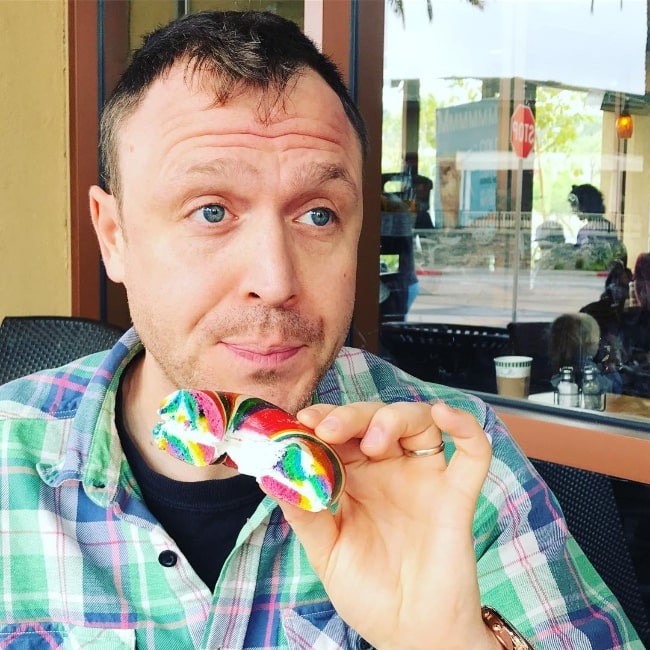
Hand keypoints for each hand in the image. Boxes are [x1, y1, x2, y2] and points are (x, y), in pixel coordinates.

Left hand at [274, 401, 498, 649]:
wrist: (410, 635)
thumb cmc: (368, 593)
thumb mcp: (326, 552)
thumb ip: (305, 513)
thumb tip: (272, 476)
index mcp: (355, 477)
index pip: (340, 431)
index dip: (323, 418)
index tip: (304, 420)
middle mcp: (389, 469)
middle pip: (375, 418)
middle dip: (351, 415)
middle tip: (329, 429)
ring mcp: (424, 478)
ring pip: (418, 423)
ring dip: (395, 417)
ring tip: (373, 442)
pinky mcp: (455, 496)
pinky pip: (473, 454)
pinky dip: (465, 426)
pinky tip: (444, 414)